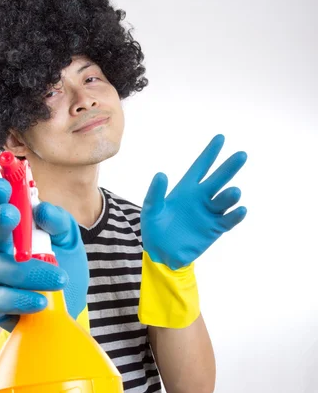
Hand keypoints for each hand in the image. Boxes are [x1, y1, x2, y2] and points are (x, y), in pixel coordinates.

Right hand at [0, 178, 88, 331]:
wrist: (67, 308)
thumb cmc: (63, 267)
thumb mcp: (69, 242)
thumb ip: (59, 222)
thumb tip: (42, 210)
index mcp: (12, 230)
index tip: (3, 185)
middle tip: (13, 215)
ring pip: (1, 269)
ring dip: (31, 272)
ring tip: (59, 279)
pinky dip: (22, 300)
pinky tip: (41, 301)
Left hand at [140, 134, 247, 268]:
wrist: (162, 254)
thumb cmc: (155, 229)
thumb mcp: (151, 210)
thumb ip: (155, 194)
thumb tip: (161, 175)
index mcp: (186, 189)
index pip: (201, 167)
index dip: (210, 153)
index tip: (220, 138)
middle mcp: (201, 198)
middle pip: (218, 179)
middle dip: (229, 167)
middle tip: (241, 155)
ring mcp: (210, 213)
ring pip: (225, 199)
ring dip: (230, 195)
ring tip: (233, 192)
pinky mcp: (215, 228)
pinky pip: (228, 220)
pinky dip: (236, 215)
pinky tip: (240, 209)